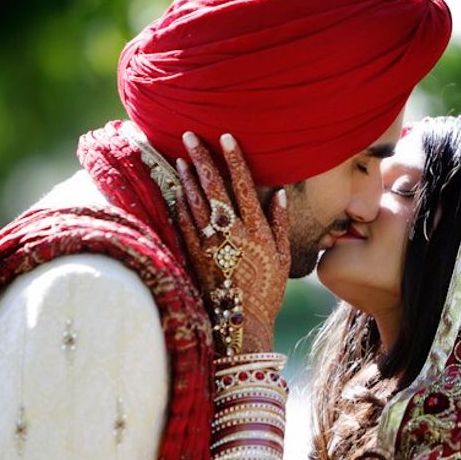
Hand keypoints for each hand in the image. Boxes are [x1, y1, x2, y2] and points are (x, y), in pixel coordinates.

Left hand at [173, 132, 289, 353]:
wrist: (239, 324)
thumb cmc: (266, 292)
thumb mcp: (283, 259)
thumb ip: (279, 225)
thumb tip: (278, 194)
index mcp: (256, 231)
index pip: (243, 186)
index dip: (234, 160)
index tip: (225, 137)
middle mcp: (231, 234)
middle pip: (213, 187)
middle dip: (201, 159)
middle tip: (189, 135)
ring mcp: (209, 244)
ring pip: (195, 201)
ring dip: (187, 177)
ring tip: (181, 156)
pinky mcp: (194, 255)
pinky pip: (184, 222)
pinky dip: (179, 202)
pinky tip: (177, 188)